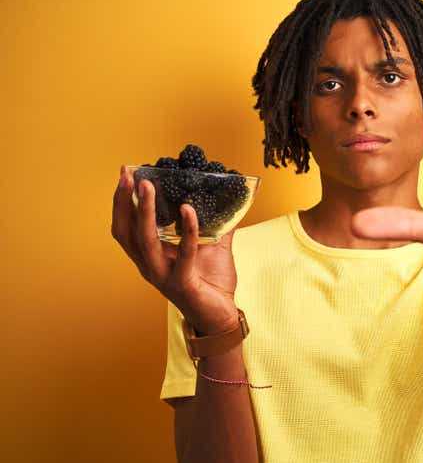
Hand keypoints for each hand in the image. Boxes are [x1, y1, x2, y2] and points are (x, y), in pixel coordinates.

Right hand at [111, 165, 238, 333]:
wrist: (222, 317)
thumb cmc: (212, 283)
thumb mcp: (213, 247)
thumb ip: (218, 224)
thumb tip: (231, 198)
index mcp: (150, 256)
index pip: (126, 226)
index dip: (122, 201)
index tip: (126, 174)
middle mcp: (149, 266)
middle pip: (125, 231)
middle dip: (124, 201)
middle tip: (129, 176)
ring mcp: (163, 276)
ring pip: (145, 240)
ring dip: (145, 211)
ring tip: (149, 186)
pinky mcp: (182, 284)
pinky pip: (183, 253)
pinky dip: (187, 230)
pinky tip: (189, 210)